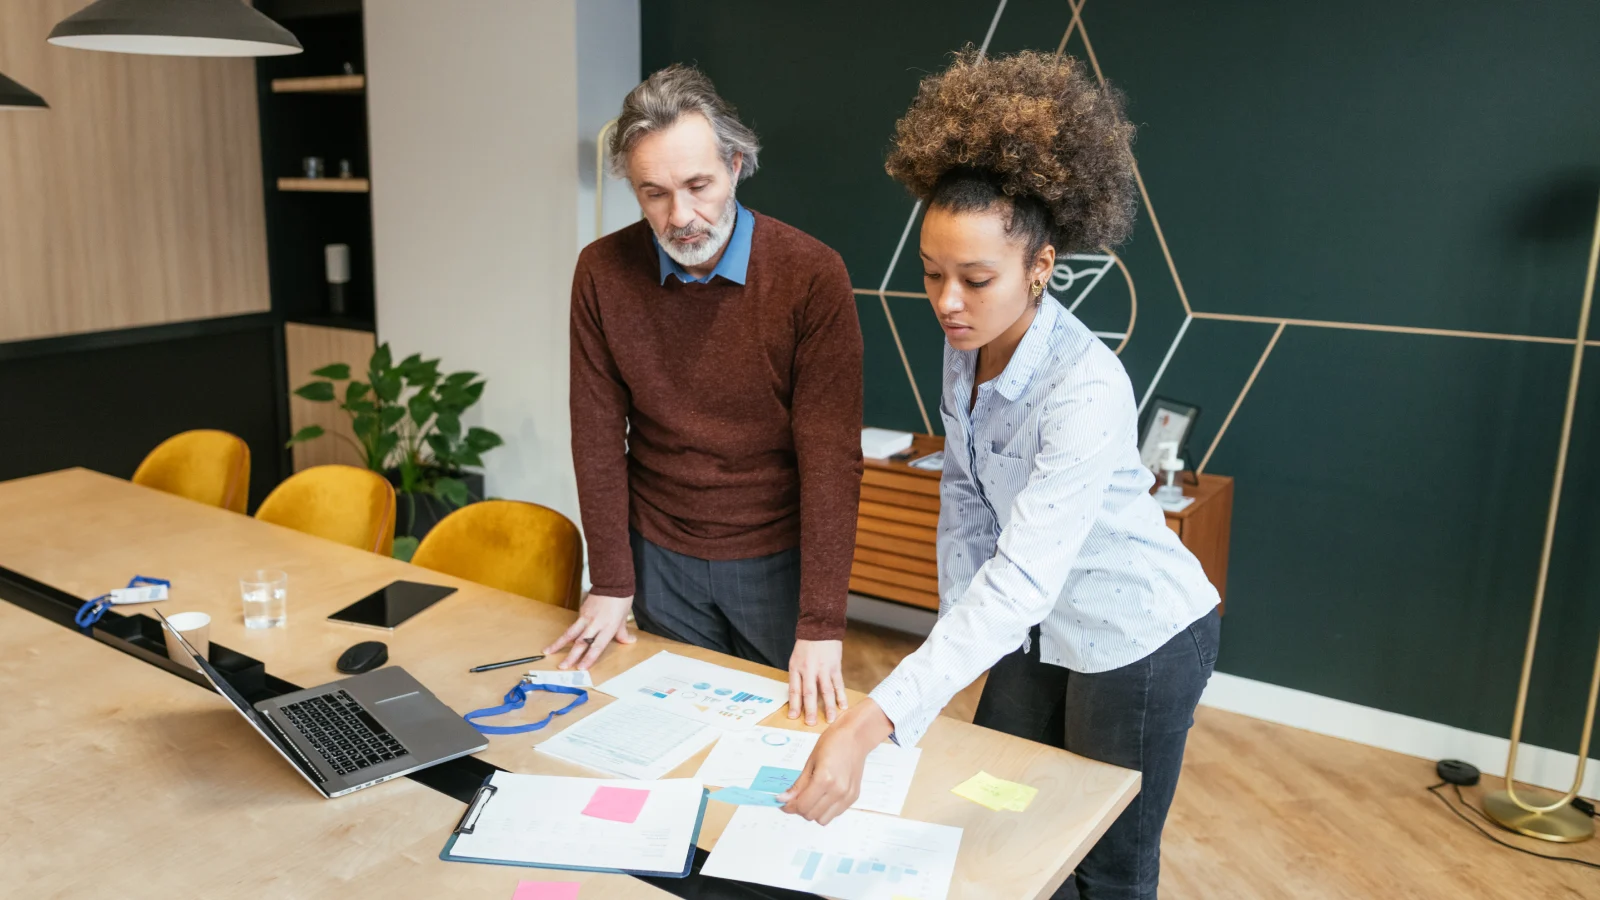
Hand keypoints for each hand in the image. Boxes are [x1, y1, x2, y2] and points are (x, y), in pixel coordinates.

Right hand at [543, 592, 635, 669]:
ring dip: (559, 644)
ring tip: (548, 651)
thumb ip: (623, 632)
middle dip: (571, 656)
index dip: (589, 657)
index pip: (597, 646)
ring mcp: (586, 617)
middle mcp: (596, 623)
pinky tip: (558, 641)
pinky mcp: (581, 611)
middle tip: (562, 666)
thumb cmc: (621, 599)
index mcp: (608, 627)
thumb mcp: (624, 618)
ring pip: (570, 633)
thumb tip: (630, 641)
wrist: (612, 581)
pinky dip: (566, 634)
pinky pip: (573, 625)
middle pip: (581, 642)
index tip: (581, 667)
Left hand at [778, 699, 894, 824]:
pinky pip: (835, 813)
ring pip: (823, 819)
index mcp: (824, 779)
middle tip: (796, 797)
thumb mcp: (810, 762)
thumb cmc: (833, 743)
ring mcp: (847, 796)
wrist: (855, 737)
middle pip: (811, 815)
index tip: (784, 801)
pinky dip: (826, 809)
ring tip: (811, 797)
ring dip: (813, 812)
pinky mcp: (853, 797)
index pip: (802, 806)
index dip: (789, 806)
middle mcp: (838, 791)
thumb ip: (798, 785)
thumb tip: (783, 799)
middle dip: (800, 808)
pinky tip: (823, 796)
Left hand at [787, 639, 847, 724]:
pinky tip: (843, 706)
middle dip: (810, 710)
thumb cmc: (806, 645)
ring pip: (826, 690)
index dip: (794, 704)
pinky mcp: (835, 667)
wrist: (820, 628)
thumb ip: (798, 677)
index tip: (793, 717)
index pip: (794, 689)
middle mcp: (809, 669)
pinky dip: (841, 695)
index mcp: (796, 668)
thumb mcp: (796, 659)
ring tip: (830, 719)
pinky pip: (838, 684)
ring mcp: (823, 668)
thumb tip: (799, 698)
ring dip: (829, 706)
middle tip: (811, 723)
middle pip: (809, 693)